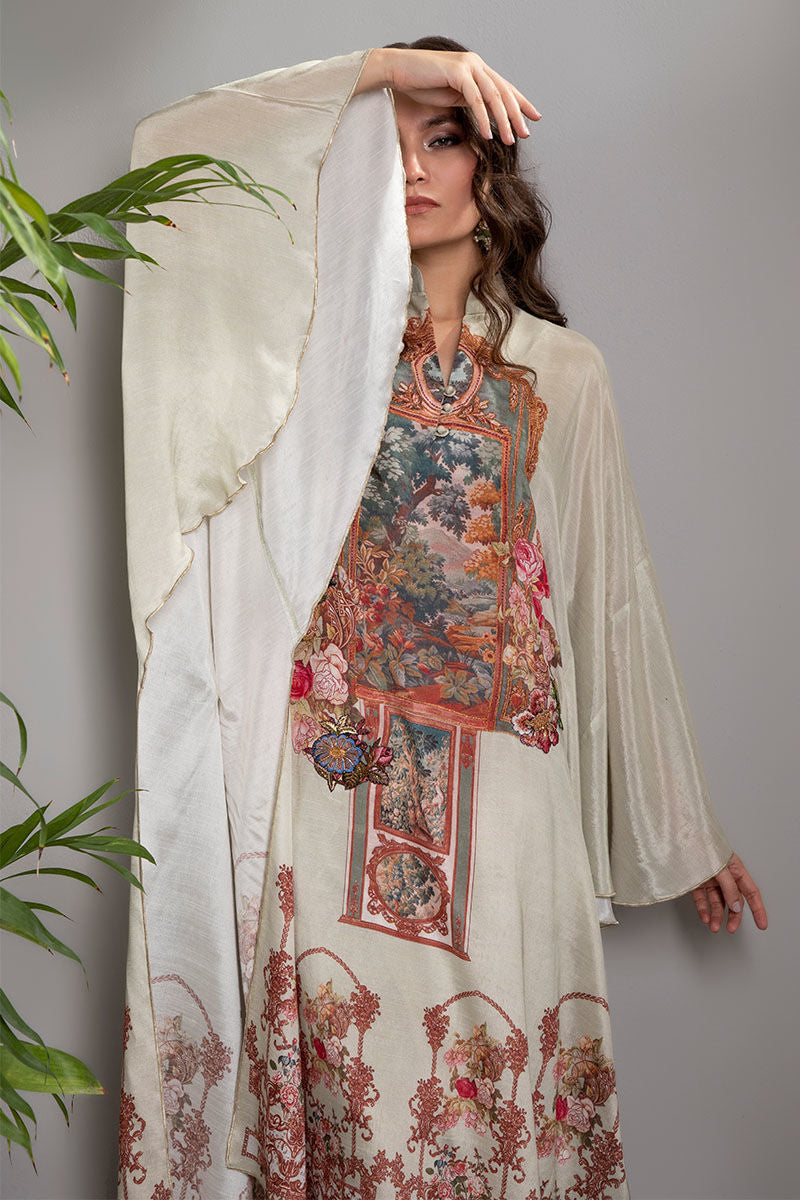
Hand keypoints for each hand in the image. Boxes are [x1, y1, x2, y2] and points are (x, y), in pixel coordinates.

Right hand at [355, 48, 540, 144]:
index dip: (520, 103)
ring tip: (510, 140)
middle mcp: (476, 64)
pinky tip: (488, 134)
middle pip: (504, 91)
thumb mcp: (451, 95)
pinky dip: (483, 117)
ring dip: (503, 120)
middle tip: (526, 134)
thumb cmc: (420, 83)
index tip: (534, 118)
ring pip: (493, 95)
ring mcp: (468, 65)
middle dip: (516, 115)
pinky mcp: (458, 71)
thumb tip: (484, 113)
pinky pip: (476, 98)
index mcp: (477, 69)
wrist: (397, 71)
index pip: (504, 87)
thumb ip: (469, 100)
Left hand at [690, 851, 767, 932]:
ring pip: (717, 902)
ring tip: (713, 927)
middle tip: (731, 929)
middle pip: (734, 900)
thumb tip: (737, 907)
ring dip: (717, 916)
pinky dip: (704, 909)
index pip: (751, 892)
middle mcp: (724, 875)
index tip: (762, 925)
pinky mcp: (696, 882)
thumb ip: (729, 888)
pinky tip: (705, 918)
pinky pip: (702, 899)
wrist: (677, 837)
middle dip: (734, 916)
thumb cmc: (700, 845)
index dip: (758, 909)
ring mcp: (710, 879)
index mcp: (735, 868)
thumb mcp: (720, 868)